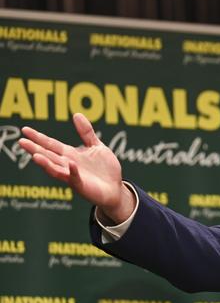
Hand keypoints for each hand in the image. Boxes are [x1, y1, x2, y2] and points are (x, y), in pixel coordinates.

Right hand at [18, 113, 134, 222]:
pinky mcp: (82, 185)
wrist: (116, 188)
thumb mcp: (96, 146)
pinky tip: (71, 164)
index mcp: (70, 155)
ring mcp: (73, 176)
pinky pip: (75, 178)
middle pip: (48, 156)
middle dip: (35, 149)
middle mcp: (68, 165)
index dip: (39, 137)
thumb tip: (76, 114)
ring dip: (46, 163)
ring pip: (56, 169)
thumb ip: (86, 132)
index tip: (25, 130)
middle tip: (21, 142)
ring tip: (35, 156)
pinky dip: (72, 172)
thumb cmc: (105, 169)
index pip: (51, 144)